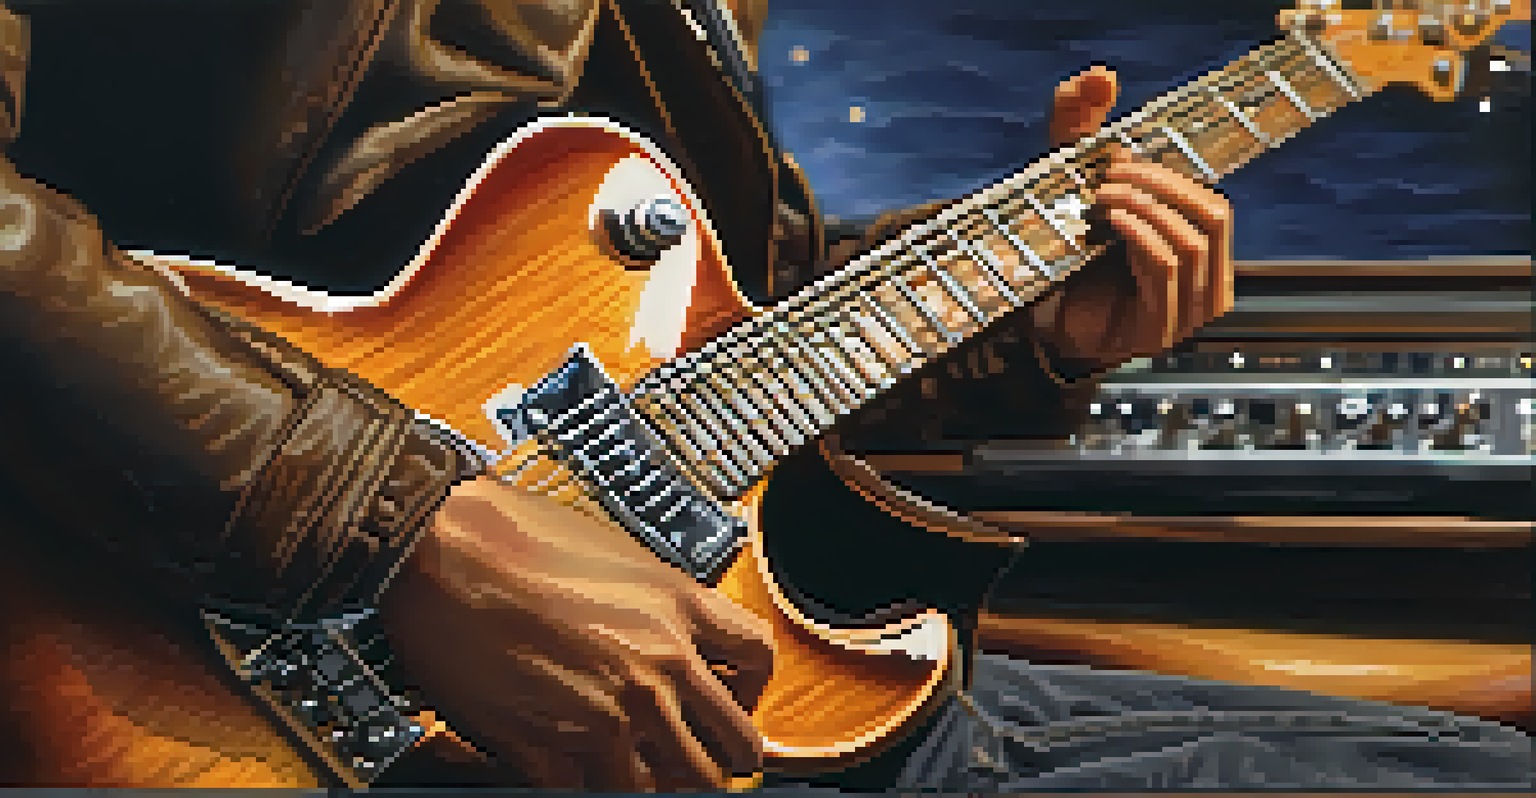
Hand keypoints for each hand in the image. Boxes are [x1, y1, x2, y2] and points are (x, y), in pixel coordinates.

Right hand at [377, 477, 773, 789]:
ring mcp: (608, 714)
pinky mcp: (550, 749)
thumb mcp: (612, 550)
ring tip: (635, 772)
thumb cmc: (508, 532)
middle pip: (735, 742)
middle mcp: (657, 665)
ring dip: (656, 783)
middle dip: (720, 757)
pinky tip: (571, 773)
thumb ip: (650, 602)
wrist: (436, 545)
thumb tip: (661, 631)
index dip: (752, 690)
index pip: (758, 658)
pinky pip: (588, 796)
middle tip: (698, 758)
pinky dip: (582, 789)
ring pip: (670, 787)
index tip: (734, 700)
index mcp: (677, 606)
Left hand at [1031, 65, 1234, 372]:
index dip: (1172, 176)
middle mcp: (1207, 285)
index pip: (1215, 205)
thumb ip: (1085, 132)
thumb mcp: (1079, 188)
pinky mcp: (1160, 328)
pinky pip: (1166, 267)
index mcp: (1204, 256)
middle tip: (1110, 174)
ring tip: (1100, 196)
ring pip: (1190, 241)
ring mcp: (1188, 313)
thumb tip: (1100, 73)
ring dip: (1143, 208)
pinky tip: (1109, 222)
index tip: (1119, 160)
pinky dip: (1139, 235)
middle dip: (1161, 186)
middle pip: (1213, 216)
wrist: (1043, 329)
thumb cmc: (1072, 261)